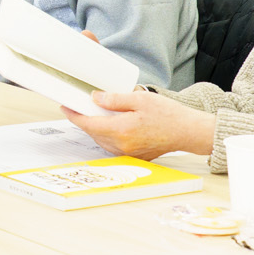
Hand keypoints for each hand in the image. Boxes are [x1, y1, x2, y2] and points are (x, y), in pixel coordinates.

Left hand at [63, 90, 216, 158]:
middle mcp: (122, 145)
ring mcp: (128, 153)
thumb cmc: (168, 115)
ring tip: (95, 114)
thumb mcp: (140, 99)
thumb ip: (115, 99)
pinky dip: (107, 136)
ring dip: (96, 129)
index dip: (75, 115)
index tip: (66, 107)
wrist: (188, 132)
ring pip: (102, 141)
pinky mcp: (134, 156)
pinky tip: (111, 125)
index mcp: (121, 130)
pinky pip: (112, 146)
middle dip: (85, 120)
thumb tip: (95, 98)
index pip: (89, 124)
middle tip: (80, 107)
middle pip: (93, 133)